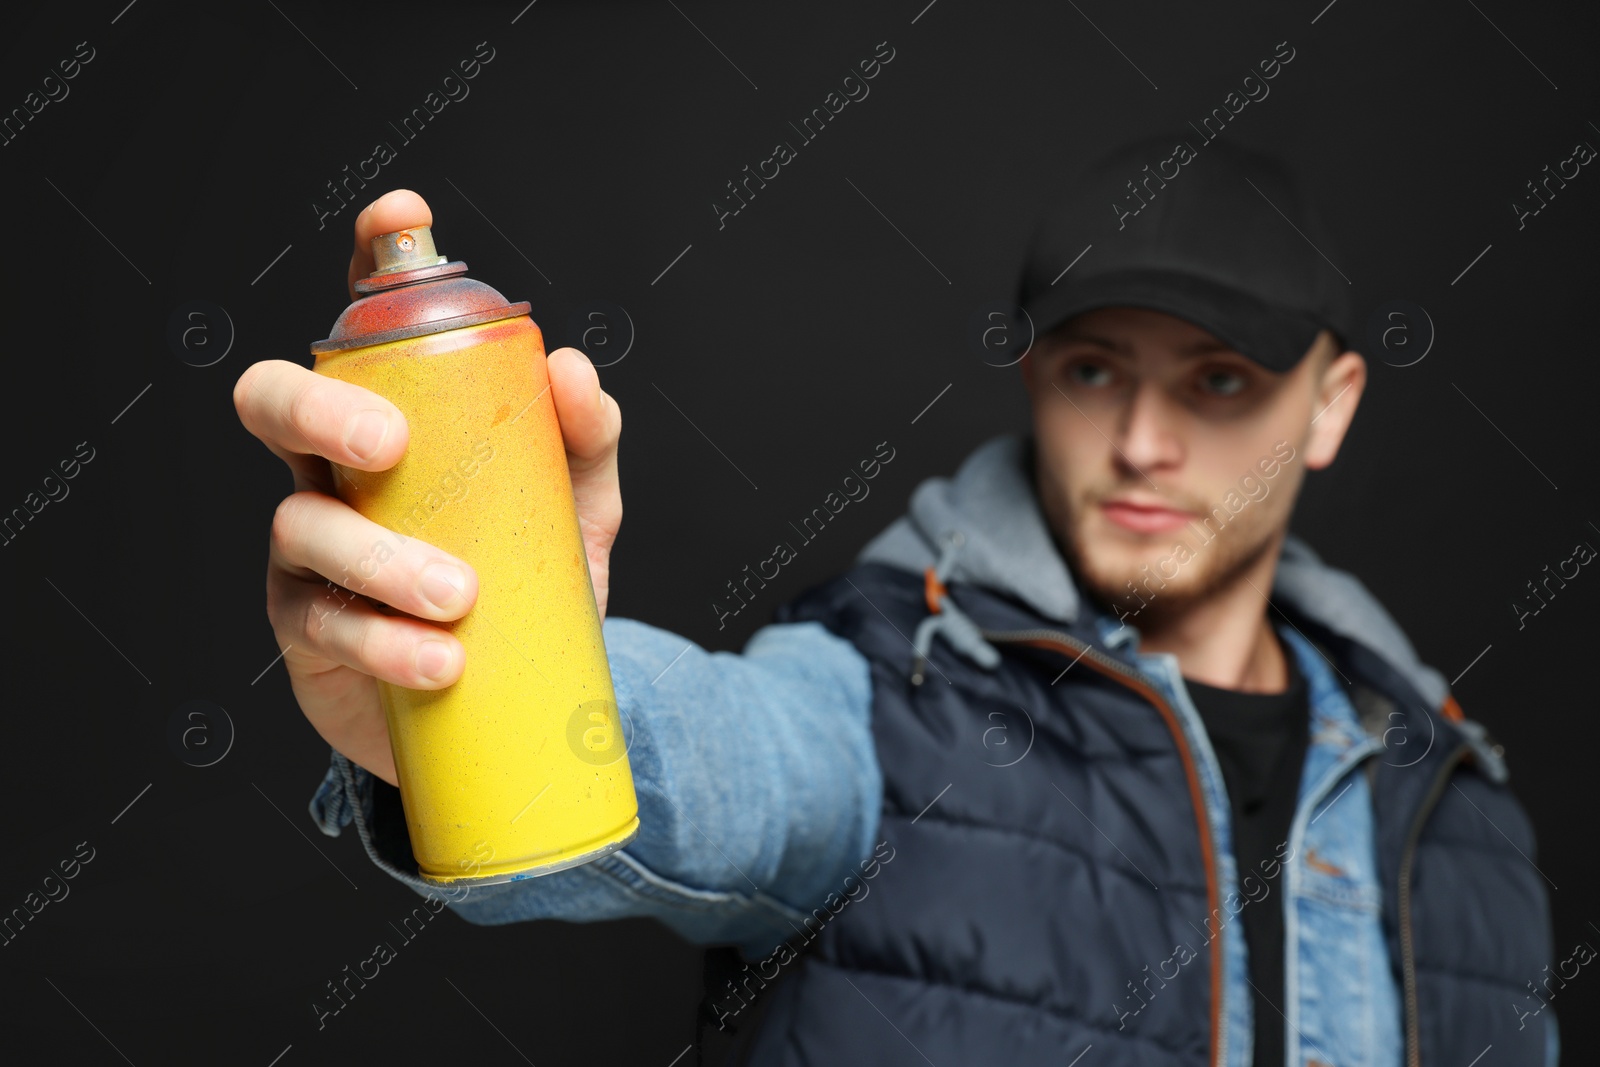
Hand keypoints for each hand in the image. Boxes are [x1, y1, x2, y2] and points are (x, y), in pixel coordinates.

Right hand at [234, 189, 623, 786]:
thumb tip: (572, 371)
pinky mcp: (308, 632)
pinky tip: (438, 658)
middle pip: (274, 402)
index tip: (401, 218)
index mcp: (396, 423)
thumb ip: (584, 444)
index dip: (372, 260)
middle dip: (318, 409)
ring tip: (456, 596)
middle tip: (386, 444)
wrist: (510, 707)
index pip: (369, 330)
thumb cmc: (526, 587)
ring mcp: (311, 551)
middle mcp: (336, 473)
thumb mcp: (575, 512)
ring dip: (380, 557)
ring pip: (302, 523)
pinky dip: (384, 639)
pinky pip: (324, 623)